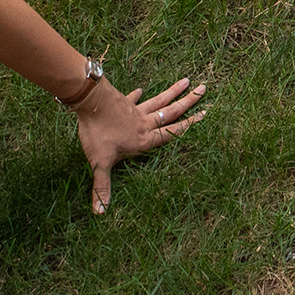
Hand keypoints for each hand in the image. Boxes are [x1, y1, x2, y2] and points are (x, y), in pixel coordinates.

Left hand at [69, 75, 206, 214]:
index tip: (205, 113)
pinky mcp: (123, 101)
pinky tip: (141, 90)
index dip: (189, 125)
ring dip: (173, 92)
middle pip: (171, 112)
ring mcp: (134, 110)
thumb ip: (102, 187)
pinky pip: (134, 99)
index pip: (171, 133)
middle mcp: (144, 123)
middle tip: (204, 89)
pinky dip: (138, 95)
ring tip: (187, 80)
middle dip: (188, 102)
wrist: (89, 102)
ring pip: (159, 101)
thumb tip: (100, 213)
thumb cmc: (98, 133)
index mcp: (143, 140)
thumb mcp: (100, 163)